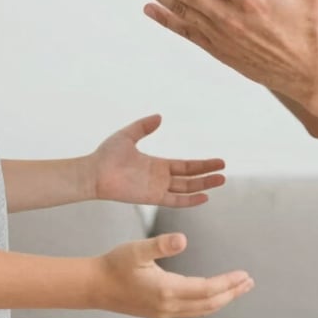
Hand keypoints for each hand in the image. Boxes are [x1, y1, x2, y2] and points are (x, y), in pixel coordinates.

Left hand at [90, 114, 225, 206]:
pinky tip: (204, 197)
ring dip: (203, 186)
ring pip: (186, 189)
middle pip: (190, 178)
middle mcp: (160, 178)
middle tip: (224, 172)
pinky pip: (175, 200)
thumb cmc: (107, 155)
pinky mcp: (151, 197)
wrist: (94, 172)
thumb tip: (160, 116)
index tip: (218, 162)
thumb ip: (144, 126)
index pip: (185, 166)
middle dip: (207, 175)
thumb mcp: (128, 135)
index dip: (201, 164)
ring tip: (220, 181)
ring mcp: (157, 189)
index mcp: (157, 164)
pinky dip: (189, 200)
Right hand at [95, 232, 253, 317]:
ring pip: (201, 309)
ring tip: (237, 289)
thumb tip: (183, 239)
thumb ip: (161, 244)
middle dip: (231, 293)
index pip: (207, 289)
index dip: (227, 283)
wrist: (95, 286)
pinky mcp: (160, 311)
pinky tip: (211, 295)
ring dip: (222, 299)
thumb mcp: (137, 249)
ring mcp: (164, 311)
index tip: (243, 275)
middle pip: (209, 303)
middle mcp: (169, 305)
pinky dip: (207, 303)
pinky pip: (191, 310)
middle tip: (249, 283)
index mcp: (167, 289)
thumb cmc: (115, 264)